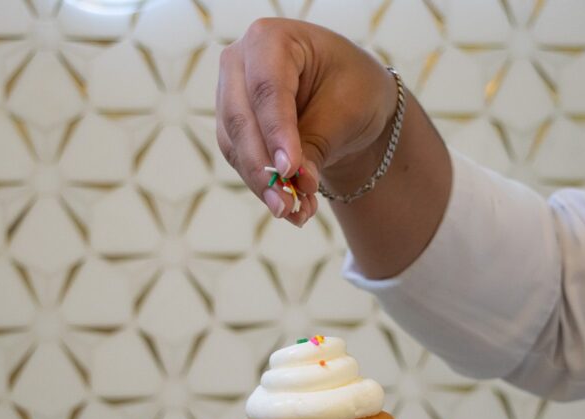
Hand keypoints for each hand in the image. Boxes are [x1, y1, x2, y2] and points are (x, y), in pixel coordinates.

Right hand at [216, 18, 399, 226]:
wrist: (352, 98)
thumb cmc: (354, 88)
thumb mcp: (345, 111)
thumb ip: (316, 144)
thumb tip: (295, 184)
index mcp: (271, 39)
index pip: (267, 89)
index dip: (276, 132)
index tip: (289, 170)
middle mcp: (240, 62)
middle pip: (241, 119)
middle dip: (264, 168)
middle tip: (286, 205)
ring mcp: (230, 94)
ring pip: (235, 146)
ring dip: (263, 185)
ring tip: (294, 213)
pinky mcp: (232, 126)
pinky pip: (240, 160)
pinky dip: (264, 186)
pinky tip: (290, 208)